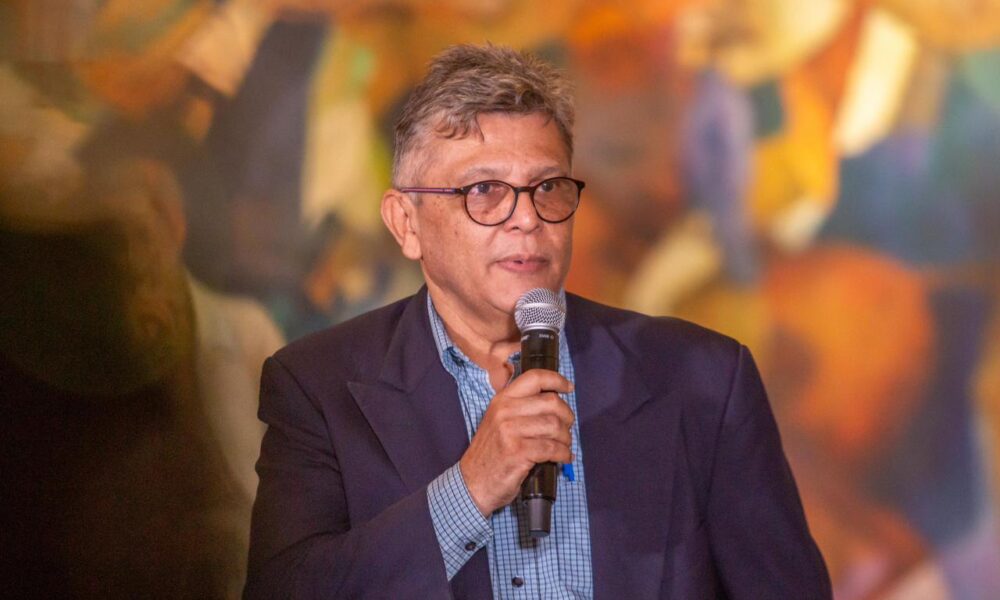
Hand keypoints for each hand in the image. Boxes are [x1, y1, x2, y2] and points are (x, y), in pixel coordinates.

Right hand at [459, 369, 574, 515]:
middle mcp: (505, 411)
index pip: (534, 377)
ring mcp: (510, 431)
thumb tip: (555, 402)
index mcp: (502, 400)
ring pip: (554, 425)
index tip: (568, 388)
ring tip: (564, 446)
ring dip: (566, 438)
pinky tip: (563, 457)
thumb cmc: (491, 454)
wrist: (472, 483)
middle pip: (551, 402)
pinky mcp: (517, 451)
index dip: (556, 380)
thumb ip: (521, 408)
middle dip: (567, 416)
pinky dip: (563, 454)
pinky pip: (552, 448)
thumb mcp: (499, 422)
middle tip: (567, 428)